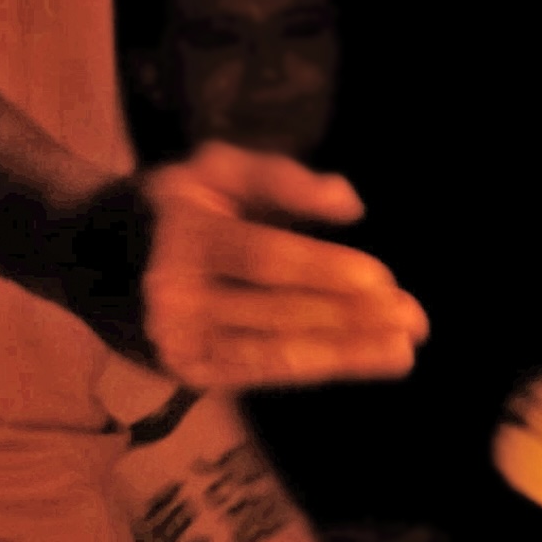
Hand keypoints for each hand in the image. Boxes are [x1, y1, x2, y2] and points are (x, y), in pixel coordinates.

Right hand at [140, 145, 428, 390]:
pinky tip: (371, 360)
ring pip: (276, 351)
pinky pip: (267, 372)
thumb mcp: (227, 170)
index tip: (382, 281)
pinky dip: (323, 367)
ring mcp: (181, 341)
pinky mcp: (195, 371)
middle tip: (412, 319)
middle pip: (277, 311)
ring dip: (346, 353)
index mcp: (185, 233)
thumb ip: (284, 179)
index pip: (264, 258)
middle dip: (349, 318)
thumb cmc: (199, 203)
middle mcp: (175, 295)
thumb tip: (348, 203)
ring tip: (402, 350)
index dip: (324, 271)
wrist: (128, 255)